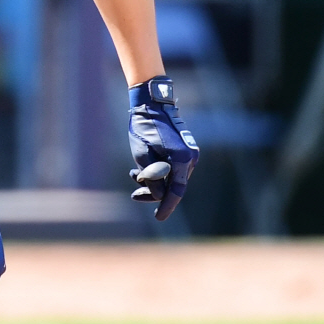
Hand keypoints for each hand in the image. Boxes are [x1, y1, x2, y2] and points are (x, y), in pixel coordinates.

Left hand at [127, 76, 197, 221]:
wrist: (151, 105)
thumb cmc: (144, 128)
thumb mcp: (142, 155)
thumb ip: (151, 177)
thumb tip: (158, 195)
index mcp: (181, 159)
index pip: (176, 191)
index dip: (167, 206)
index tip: (159, 218)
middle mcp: (190, 158)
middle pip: (173, 186)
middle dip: (154, 192)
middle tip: (134, 195)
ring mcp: (189, 154)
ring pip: (172, 178)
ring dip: (154, 181)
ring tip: (133, 175)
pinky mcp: (184, 151)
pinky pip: (172, 169)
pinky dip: (158, 173)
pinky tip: (141, 171)